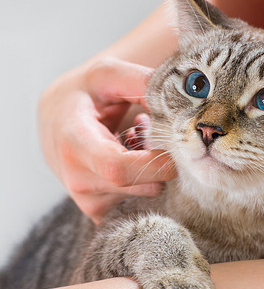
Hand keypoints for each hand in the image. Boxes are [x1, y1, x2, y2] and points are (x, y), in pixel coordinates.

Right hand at [38, 57, 175, 222]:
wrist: (57, 119)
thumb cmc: (87, 94)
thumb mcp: (109, 75)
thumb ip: (144, 83)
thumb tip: (180, 104)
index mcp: (74, 143)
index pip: (118, 168)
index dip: (155, 162)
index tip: (170, 144)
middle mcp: (77, 179)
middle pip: (141, 185)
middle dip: (160, 160)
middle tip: (148, 131)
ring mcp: (88, 201)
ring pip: (146, 194)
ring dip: (152, 168)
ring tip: (132, 141)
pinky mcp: (100, 214)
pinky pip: (140, 205)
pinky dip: (145, 183)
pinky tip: (130, 161)